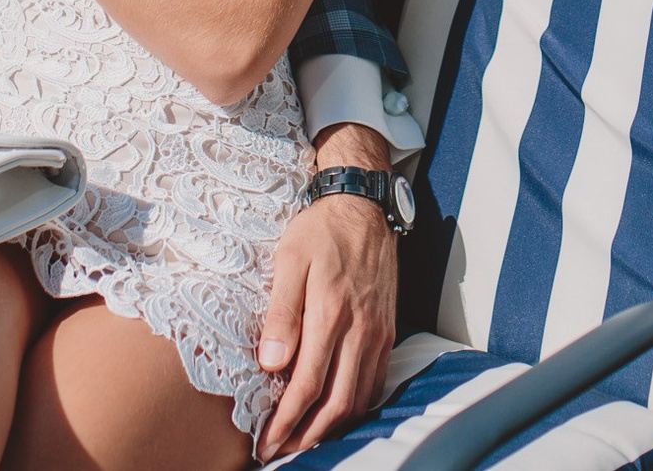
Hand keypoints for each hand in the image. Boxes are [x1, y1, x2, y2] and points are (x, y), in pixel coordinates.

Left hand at [258, 129, 397, 456]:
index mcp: (332, 314)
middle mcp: (361, 331)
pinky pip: (375, 382)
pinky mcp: (388, 331)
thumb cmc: (320, 231)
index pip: (308, 385)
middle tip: (279, 452)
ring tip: (302, 441)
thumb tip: (271, 363)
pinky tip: (336, 413)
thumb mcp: (290, 261)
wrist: (364, 206)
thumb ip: (281, 313)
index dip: (285, 421)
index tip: (265, 442)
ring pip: (359, 399)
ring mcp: (378, 333)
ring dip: (331, 428)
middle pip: (337, 404)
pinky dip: (355, 407)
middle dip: (306, 436)